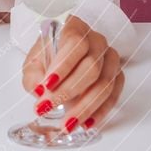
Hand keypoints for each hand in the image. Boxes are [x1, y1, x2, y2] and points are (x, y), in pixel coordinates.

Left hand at [22, 14, 125, 133]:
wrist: (61, 53)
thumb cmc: (48, 55)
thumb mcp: (33, 62)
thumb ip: (33, 76)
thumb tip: (39, 91)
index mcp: (75, 27)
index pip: (75, 43)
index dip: (63, 65)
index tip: (48, 85)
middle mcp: (96, 40)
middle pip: (92, 66)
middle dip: (69, 91)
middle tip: (49, 107)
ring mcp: (109, 57)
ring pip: (105, 83)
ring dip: (85, 107)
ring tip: (67, 124)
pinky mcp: (116, 75)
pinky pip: (113, 95)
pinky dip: (100, 111)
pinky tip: (86, 123)